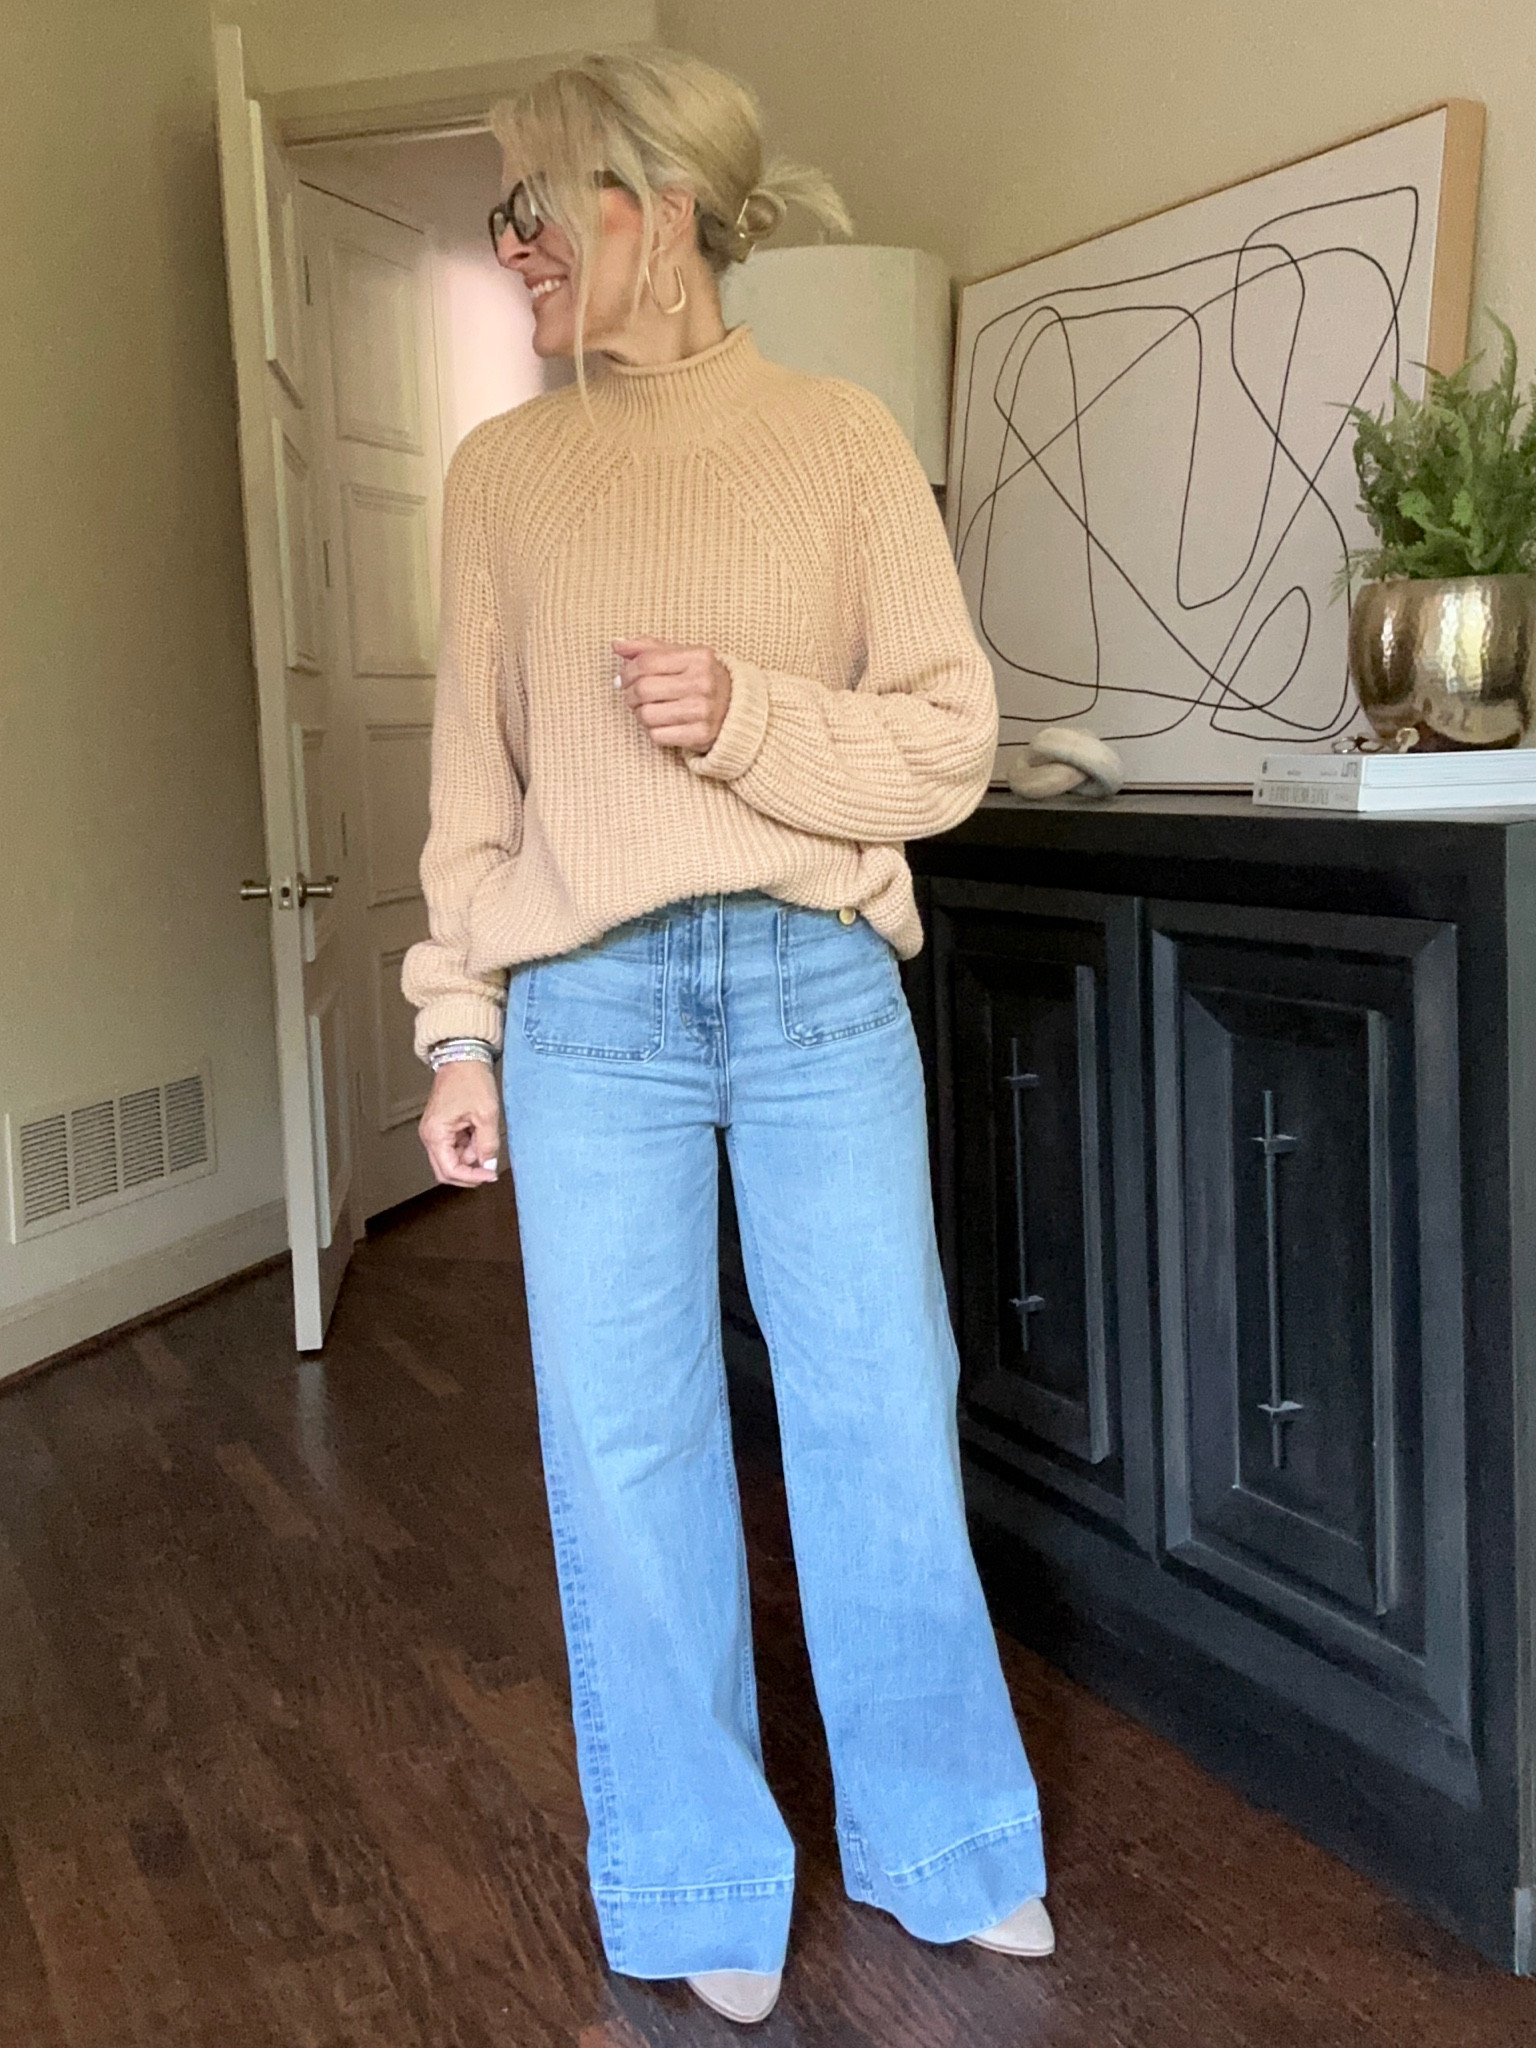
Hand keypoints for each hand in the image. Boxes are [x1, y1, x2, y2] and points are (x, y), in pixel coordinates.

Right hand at [418, 1060, 501, 1186]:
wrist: (463, 1057)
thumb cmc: (470, 1079)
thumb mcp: (486, 1114)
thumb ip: (488, 1144)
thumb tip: (488, 1166)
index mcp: (435, 1133)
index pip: (450, 1170)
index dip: (472, 1177)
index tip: (490, 1175)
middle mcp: (430, 1135)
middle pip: (447, 1170)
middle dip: (469, 1171)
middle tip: (490, 1167)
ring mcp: (434, 1132)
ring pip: (453, 1159)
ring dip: (471, 1155)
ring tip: (484, 1133)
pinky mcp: (442, 1127)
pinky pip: (455, 1146)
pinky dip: (469, 1145)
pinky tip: (478, 1130)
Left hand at [614, 636, 731, 752]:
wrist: (737, 710)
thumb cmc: (701, 679)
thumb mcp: (682, 656)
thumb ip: (648, 648)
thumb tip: (616, 644)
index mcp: (698, 657)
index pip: (646, 662)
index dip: (627, 672)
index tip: (624, 679)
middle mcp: (703, 682)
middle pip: (643, 689)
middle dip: (630, 695)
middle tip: (633, 697)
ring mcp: (703, 710)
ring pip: (647, 715)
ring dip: (640, 714)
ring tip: (648, 710)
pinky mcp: (701, 735)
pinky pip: (658, 736)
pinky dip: (653, 732)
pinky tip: (662, 724)